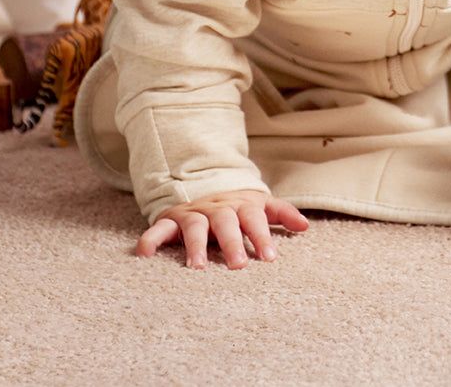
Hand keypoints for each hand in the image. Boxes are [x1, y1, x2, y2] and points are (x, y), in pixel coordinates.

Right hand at [136, 189, 308, 268]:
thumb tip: (306, 226)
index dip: (262, 236)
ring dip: (195, 245)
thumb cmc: (236, 206)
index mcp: (241, 205)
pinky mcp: (170, 219)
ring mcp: (193, 213)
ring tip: (199, 267)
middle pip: (226, 222)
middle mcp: (217, 208)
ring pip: (194, 226)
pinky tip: (144, 254)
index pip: (255, 219)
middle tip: (239, 267)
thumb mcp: (259, 205)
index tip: (270, 258)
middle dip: (232, 243)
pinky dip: (151, 239)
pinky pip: (158, 227)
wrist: (202, 184)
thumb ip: (282, 213)